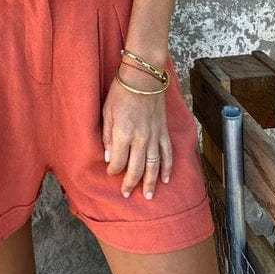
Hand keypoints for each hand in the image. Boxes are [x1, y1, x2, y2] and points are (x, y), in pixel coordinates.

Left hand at [101, 58, 172, 199]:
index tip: (110, 173)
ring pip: (154, 165)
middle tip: (127, 195)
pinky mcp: (164, 131)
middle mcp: (140, 138)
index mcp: (124, 133)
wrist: (144, 77)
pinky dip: (168, 167)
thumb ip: (108, 136)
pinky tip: (166, 179)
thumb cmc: (121, 91)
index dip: (113, 170)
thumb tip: (109, 157)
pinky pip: (167, 153)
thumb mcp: (107, 111)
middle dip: (131, 183)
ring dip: (151, 182)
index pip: (118, 161)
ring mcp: (154, 136)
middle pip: (136, 168)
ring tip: (149, 196)